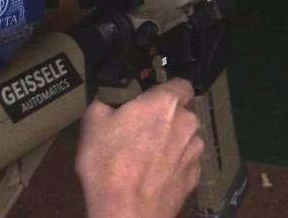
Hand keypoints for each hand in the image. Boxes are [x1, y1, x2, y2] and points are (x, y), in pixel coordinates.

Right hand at [76, 78, 203, 217]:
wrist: (126, 212)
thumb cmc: (108, 163)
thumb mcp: (93, 122)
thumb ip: (106, 101)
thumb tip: (109, 99)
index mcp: (165, 102)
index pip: (180, 83)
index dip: (165, 90)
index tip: (149, 100)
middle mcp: (187, 122)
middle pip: (181, 113)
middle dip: (165, 118)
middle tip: (139, 130)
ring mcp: (194, 151)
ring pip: (185, 138)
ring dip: (171, 142)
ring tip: (145, 157)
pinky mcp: (195, 176)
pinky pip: (185, 162)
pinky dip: (174, 165)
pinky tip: (153, 175)